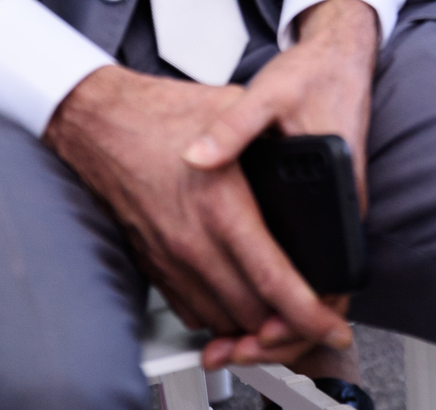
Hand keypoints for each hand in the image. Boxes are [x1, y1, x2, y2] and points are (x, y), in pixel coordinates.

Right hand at [45, 0, 376, 373]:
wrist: (104, 126)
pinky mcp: (155, 265)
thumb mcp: (234, 109)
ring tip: (282, 311)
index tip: (332, 325)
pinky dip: (222, 312)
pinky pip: (193, 311)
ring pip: (223, 318)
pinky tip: (240, 295)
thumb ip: (272, 139)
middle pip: (253, 312)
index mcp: (222, 206)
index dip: (308, 312)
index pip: (273, 279)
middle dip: (288, 323)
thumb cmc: (163, 114)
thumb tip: (312, 155)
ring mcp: (171, 259)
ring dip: (255, 322)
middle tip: (315, 314)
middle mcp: (194, 242)